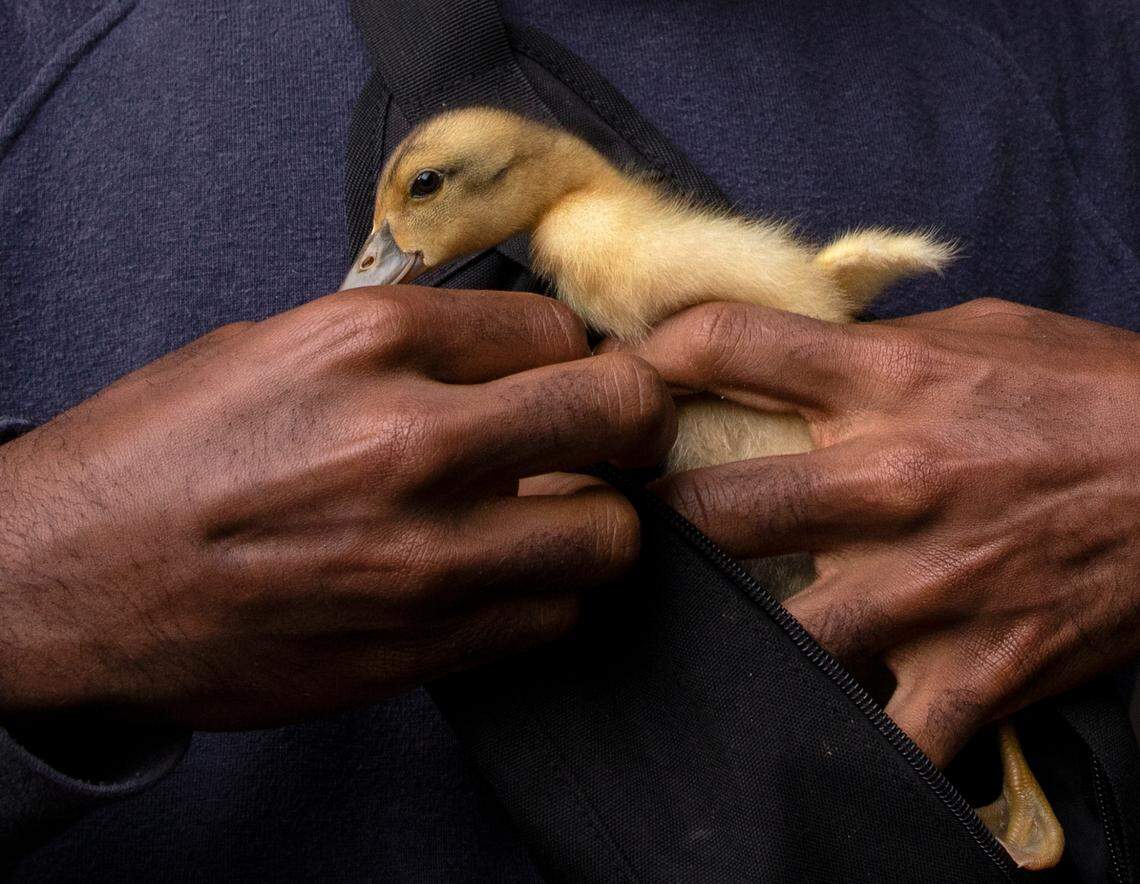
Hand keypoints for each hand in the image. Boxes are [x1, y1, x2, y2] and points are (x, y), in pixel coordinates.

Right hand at [0, 286, 673, 729]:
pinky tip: (503, 575)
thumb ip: (408, 346)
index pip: (556, 330)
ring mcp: (420, 557)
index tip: (555, 375)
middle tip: (609, 434)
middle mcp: (408, 443)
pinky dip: (549, 593)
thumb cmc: (162, 455)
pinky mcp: (417, 649)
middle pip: (619, 415)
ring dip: (596, 521)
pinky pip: (553, 619)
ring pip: (609, 538)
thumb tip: (516, 352)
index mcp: (368, 343)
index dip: (568, 354)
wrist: (66, 583)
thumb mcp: (275, 348)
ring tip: (552, 512)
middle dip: (631, 420)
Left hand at [623, 298, 1139, 764]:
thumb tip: (779, 342)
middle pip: (710, 503)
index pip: (725, 345)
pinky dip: (843, 738)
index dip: (646, 360)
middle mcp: (895, 480)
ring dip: (726, 630)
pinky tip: (812, 721)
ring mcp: (930, 585)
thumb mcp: (981, 332)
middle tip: (621, 522)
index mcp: (891, 381)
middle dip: (650, 514)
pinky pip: (882, 735)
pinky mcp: (975, 669)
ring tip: (701, 625)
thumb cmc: (1093, 394)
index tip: (619, 385)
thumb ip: (870, 343)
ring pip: (773, 628)